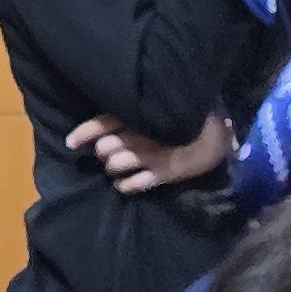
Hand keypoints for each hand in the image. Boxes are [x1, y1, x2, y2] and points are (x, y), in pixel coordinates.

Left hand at [65, 111, 232, 196]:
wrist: (219, 134)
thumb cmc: (188, 116)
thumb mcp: (162, 106)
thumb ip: (138, 109)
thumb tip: (109, 121)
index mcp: (141, 116)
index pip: (104, 123)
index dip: (84, 133)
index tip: (71, 143)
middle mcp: (143, 136)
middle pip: (105, 148)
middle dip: (102, 151)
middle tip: (106, 151)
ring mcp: (152, 156)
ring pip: (115, 166)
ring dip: (111, 168)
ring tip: (115, 167)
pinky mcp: (163, 174)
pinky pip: (133, 185)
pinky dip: (123, 186)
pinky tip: (123, 183)